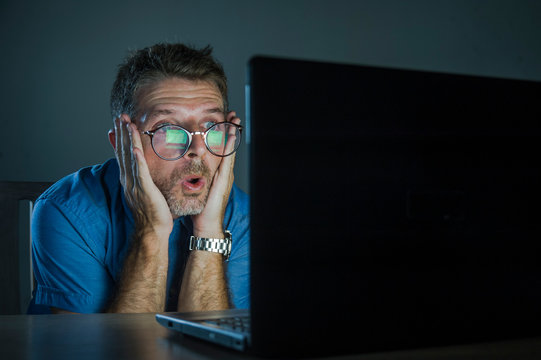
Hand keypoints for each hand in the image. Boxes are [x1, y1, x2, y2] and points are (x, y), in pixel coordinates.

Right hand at [113, 114, 172, 239]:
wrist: (153, 230)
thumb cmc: (153, 213)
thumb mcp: (147, 191)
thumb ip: (144, 178)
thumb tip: (145, 169)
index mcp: (130, 180)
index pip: (123, 154)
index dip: (121, 138)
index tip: (120, 124)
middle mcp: (129, 180)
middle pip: (123, 152)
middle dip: (121, 133)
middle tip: (120, 116)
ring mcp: (135, 184)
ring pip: (129, 158)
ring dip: (127, 140)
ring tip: (127, 124)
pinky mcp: (144, 189)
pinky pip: (140, 172)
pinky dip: (136, 159)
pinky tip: (134, 147)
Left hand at [191, 111, 240, 237]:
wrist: (207, 223)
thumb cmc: (201, 209)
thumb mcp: (198, 190)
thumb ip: (195, 180)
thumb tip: (186, 173)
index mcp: (218, 175)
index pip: (222, 151)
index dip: (223, 137)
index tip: (224, 123)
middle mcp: (225, 173)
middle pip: (229, 148)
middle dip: (231, 131)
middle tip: (233, 116)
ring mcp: (226, 175)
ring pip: (230, 150)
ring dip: (233, 135)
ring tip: (234, 121)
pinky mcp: (224, 179)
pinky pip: (228, 159)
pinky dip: (230, 147)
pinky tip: (230, 136)